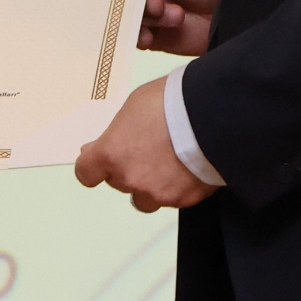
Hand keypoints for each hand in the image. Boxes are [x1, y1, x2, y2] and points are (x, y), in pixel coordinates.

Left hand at [72, 76, 210, 213]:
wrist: (214, 113)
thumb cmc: (172, 101)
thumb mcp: (134, 107)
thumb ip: (115, 134)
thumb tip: (96, 149)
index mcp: (111, 153)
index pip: (86, 173)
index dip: (93, 167)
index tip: (99, 162)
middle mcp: (129, 178)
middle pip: (118, 182)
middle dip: (128, 168)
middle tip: (147, 149)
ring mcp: (157, 192)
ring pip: (145, 198)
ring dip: (151, 184)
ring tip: (169, 162)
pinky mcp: (184, 199)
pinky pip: (173, 198)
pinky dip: (178, 186)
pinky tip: (188, 166)